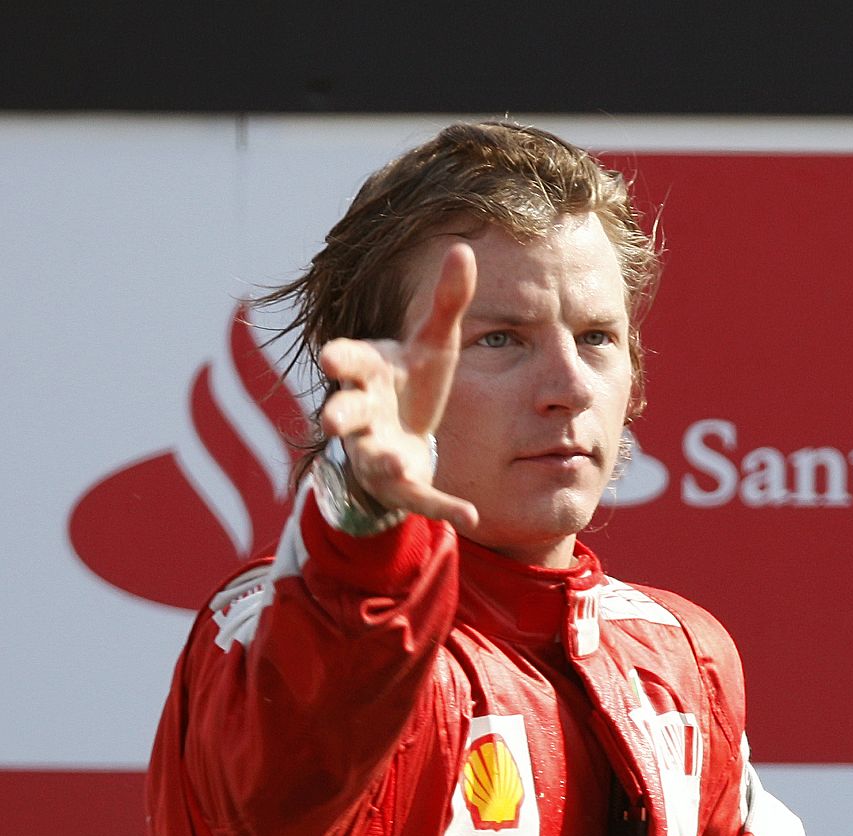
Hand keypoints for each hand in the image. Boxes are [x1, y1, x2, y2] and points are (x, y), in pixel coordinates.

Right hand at [317, 243, 479, 532]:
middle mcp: (364, 415)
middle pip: (346, 414)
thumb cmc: (411, 382)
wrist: (404, 437)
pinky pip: (422, 497)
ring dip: (384, 463)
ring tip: (397, 465)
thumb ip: (447, 302)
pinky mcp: (402, 485)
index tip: (331, 355)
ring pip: (375, 459)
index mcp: (369, 374)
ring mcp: (377, 452)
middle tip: (330, 420)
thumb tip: (463, 248)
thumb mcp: (432, 342)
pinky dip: (443, 507)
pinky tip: (470, 516)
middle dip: (339, 416)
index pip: (349, 362)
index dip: (341, 359)